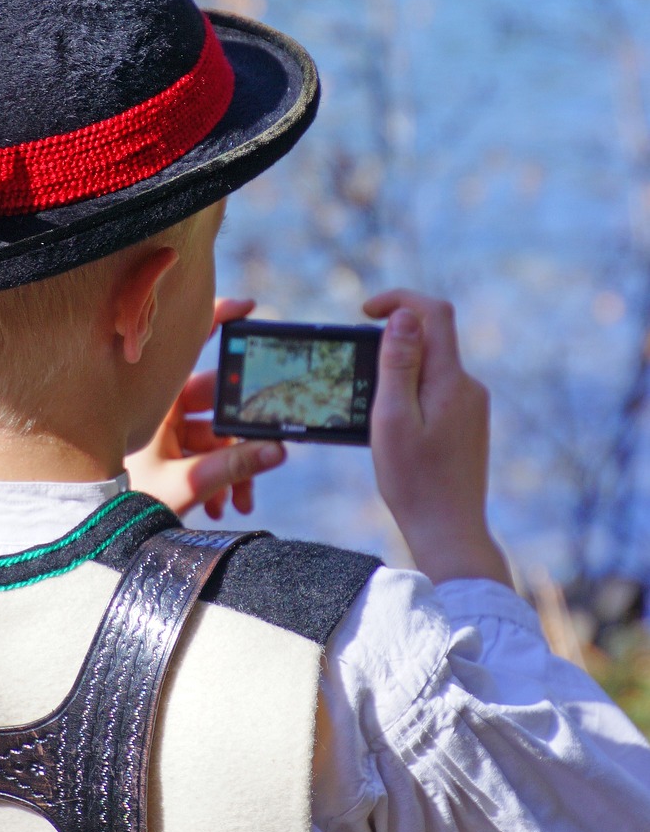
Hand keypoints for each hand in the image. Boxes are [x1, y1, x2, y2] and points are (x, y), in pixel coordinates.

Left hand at [125, 298, 285, 518]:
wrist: (98, 538)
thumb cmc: (123, 505)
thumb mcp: (186, 485)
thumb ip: (234, 467)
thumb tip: (279, 449)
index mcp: (156, 402)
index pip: (187, 348)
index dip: (217, 320)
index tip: (248, 308)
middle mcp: (161, 410)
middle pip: (218, 404)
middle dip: (243, 437)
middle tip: (265, 456)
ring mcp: (167, 432)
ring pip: (216, 436)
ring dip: (233, 468)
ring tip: (238, 503)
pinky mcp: (171, 454)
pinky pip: (206, 455)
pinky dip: (220, 478)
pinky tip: (223, 507)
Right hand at [363, 290, 511, 586]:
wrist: (449, 531)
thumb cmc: (414, 481)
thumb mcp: (393, 418)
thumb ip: (398, 364)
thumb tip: (404, 316)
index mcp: (451, 380)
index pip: (434, 313)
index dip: (400, 300)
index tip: (365, 311)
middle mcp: (468, 387)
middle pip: (432, 339)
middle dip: (392, 342)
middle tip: (358, 374)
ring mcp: (472, 406)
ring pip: (432, 367)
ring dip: (400, 373)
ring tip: (374, 413)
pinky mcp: (468, 424)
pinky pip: (437, 391)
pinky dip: (411, 394)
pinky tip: (395, 430)